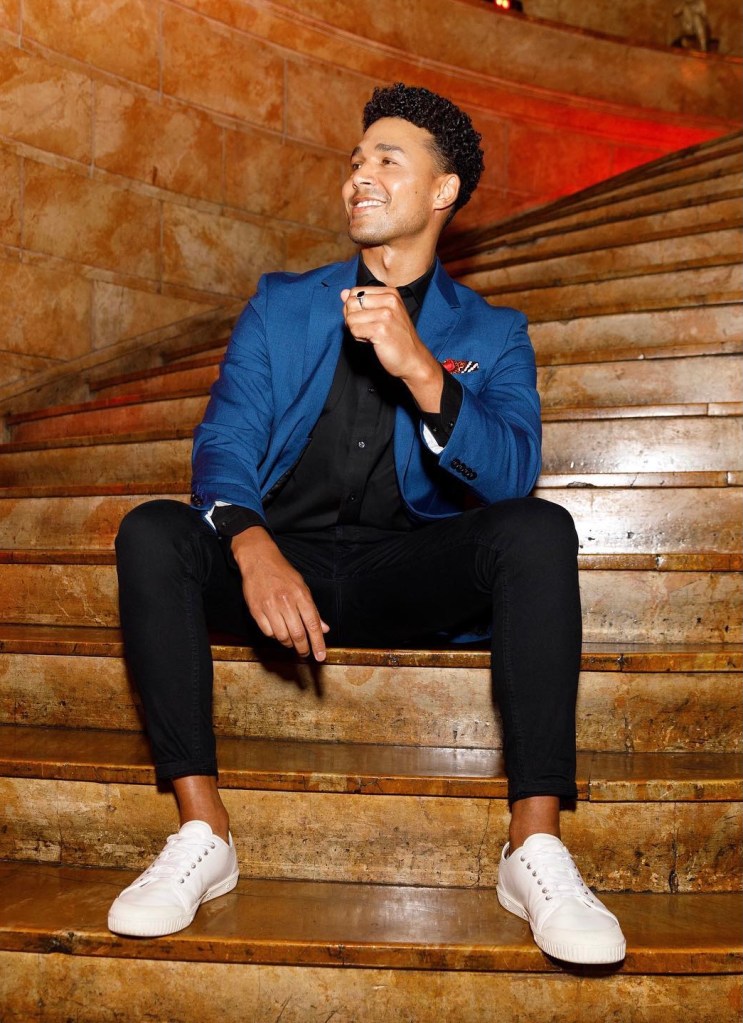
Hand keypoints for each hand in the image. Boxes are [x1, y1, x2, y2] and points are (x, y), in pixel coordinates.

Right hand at [231, 527, 328, 660]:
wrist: (259, 560)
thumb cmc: (283, 573)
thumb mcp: (302, 587)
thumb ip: (313, 610)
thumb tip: (324, 629)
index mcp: (301, 595)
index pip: (313, 624)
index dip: (318, 643)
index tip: (321, 656)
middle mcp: (286, 602)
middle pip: (297, 634)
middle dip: (303, 648)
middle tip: (305, 653)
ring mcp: (270, 606)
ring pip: (282, 636)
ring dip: (288, 643)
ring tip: (291, 641)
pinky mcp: (256, 610)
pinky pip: (268, 632)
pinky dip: (274, 636)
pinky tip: (277, 631)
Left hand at [340, 286, 443, 412]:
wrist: (413, 359)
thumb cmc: (397, 339)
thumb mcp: (382, 314)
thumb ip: (362, 303)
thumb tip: (343, 292)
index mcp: (390, 293)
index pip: (356, 291)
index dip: (355, 308)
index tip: (368, 320)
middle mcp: (389, 300)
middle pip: (351, 303)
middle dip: (353, 319)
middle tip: (368, 329)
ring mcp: (386, 314)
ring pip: (351, 318)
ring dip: (356, 330)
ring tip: (371, 336)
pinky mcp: (380, 329)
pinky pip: (354, 330)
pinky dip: (359, 338)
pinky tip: (372, 342)